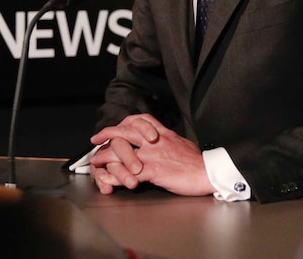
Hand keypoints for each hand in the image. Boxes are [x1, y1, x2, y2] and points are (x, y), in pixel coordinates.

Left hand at [89, 114, 213, 196]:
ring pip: (122, 151)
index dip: (122, 123)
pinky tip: (109, 181)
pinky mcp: (154, 171)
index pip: (138, 120)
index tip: (113, 128)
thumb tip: (157, 138)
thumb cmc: (196, 161)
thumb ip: (165, 138)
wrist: (207, 172)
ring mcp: (153, 155)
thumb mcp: (179, 141)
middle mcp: (155, 140)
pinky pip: (129, 173)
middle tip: (95, 140)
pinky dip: (116, 177)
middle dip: (106, 134)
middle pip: (125, 131)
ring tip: (97, 163)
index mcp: (162, 133)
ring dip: (106, 157)